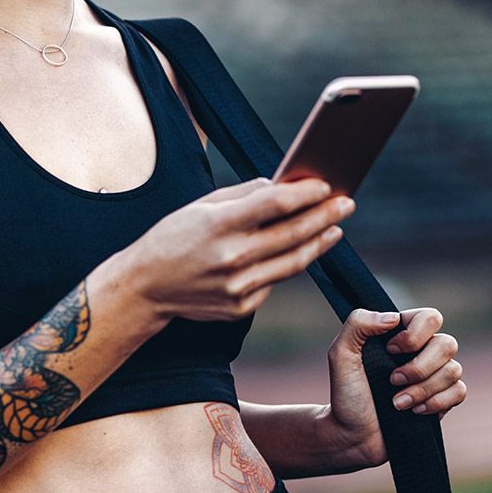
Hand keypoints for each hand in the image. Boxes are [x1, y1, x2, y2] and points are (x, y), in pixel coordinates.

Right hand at [114, 178, 351, 322]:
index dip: (305, 193)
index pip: (274, 204)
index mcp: (217, 225)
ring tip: (335, 227)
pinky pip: (274, 281)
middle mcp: (230, 258)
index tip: (326, 184)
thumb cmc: (173, 238)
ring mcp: (237, 287)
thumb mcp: (200, 206)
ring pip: (293, 262)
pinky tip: (297, 250)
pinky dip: (287, 263)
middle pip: (292, 234)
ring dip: (319, 242)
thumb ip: (242, 196)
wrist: (145, 287)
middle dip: (325, 216)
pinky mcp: (241, 307)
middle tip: (346, 203)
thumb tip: (282, 186)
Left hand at [322, 307, 464, 466]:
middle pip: (448, 344)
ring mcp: (434, 375)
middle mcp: (421, 351)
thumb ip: (358, 324)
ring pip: (454, 370)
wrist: (354, 437)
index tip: (389, 350)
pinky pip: (460, 392)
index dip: (414, 334)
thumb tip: (393, 318)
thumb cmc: (346, 394)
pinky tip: (414, 412)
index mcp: (399, 335)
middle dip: (420, 367)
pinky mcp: (442, 399)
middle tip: (392, 380)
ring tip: (397, 403)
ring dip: (423, 389)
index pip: (429, 318)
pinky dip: (437, 403)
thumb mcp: (341, 354)